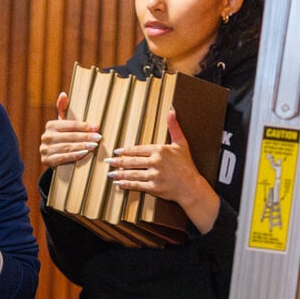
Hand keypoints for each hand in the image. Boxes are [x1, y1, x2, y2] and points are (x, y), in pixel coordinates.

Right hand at [39, 91, 100, 168]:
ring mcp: (45, 149)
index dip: (84, 126)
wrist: (53, 157)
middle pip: (70, 136)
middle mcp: (46, 136)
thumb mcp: (62, 124)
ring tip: (94, 146)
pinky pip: (62, 158)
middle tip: (98, 137)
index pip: (70, 125)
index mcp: (50, 125)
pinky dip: (74, 156)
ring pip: (67, 147)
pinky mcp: (46, 160)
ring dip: (82, 146)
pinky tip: (84, 154)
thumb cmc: (62, 138)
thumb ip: (63, 109)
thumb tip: (63, 94)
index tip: (96, 127)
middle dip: (85, 136)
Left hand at [104, 108, 220, 232]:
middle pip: (132, 161)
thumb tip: (171, 110)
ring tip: (110, 173)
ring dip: (119, 173)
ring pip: (132, 173)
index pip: (138, 149)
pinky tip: (118, 184)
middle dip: (118, 161)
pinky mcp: (154, 188)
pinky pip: (137, 185)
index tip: (117, 152)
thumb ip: (174, 127)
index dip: (125, 151)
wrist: (191, 186)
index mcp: (160, 150)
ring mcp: (154, 175)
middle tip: (108, 161)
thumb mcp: (181, 143)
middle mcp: (156, 162)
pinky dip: (126, 184)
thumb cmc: (186, 165)